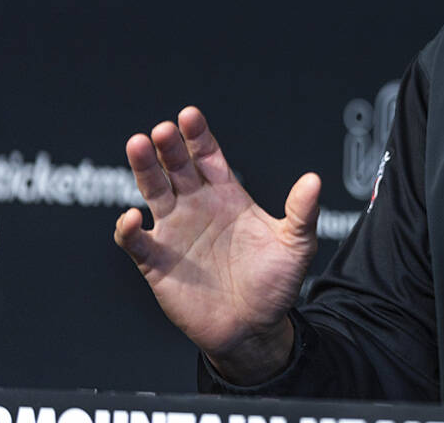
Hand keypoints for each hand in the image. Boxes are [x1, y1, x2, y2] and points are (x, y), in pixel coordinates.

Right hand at [114, 106, 320, 384]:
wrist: (255, 328)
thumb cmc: (276, 283)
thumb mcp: (296, 245)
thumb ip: (302, 212)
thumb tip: (314, 180)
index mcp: (229, 196)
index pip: (208, 157)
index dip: (198, 136)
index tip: (189, 115)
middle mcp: (197, 207)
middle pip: (177, 167)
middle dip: (169, 146)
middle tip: (162, 129)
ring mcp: (175, 232)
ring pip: (153, 192)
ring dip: (143, 169)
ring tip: (137, 145)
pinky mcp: (157, 263)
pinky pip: (137, 242)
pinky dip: (129, 230)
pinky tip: (133, 218)